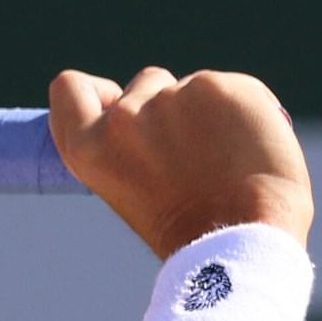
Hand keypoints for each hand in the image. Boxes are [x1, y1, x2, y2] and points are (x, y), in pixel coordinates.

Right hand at [48, 67, 313, 258]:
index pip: (70, 89)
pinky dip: (243, 109)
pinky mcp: (216, 87)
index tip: (116, 102)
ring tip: (227, 158)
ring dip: (209, 109)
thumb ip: (121, 144)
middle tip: (193, 154)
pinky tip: (251, 145)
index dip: (96, 91)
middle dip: (169, 106)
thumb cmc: (188, 227)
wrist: (242, 238)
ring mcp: (169, 98)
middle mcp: (122, 118)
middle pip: (145, 83)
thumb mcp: (127, 188)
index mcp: (89, 148)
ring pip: (192, 86)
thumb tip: (133, 107)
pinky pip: (232, 87)